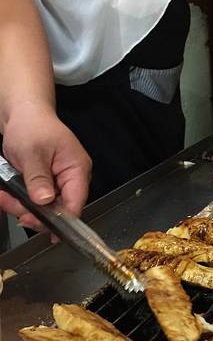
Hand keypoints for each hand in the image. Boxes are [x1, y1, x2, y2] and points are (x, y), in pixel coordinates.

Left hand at [0, 103, 91, 231]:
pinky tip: (7, 194)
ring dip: (21, 206)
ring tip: (3, 197)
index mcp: (77, 169)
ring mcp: (58, 181)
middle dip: (32, 211)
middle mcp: (71, 178)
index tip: (42, 226)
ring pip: (43, 207)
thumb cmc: (32, 125)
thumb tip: (45, 201)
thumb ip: (39, 178)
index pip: (75, 203)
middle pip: (58, 209)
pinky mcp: (46, 183)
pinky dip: (19, 199)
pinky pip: (35, 199)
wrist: (23, 113)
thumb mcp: (32, 152)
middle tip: (12, 207)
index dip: (61, 219)